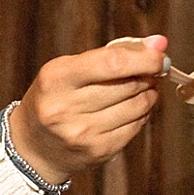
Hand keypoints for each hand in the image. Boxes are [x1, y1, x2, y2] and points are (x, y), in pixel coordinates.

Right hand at [10, 35, 167, 185]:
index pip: (111, 63)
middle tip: (153, 69)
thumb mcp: (69, 69)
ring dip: (148, 93)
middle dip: (148, 74)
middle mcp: (65, 108)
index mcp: (55, 78)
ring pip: (137, 106)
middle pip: (128, 84)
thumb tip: (159, 43)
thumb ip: (111, 54)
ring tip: (144, 87)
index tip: (159, 54)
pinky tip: (133, 108)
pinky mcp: (98, 151)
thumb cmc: (56, 98)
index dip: (143, 58)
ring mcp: (82, 133)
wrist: (34, 147)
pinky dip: (142, 114)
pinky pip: (135, 127)